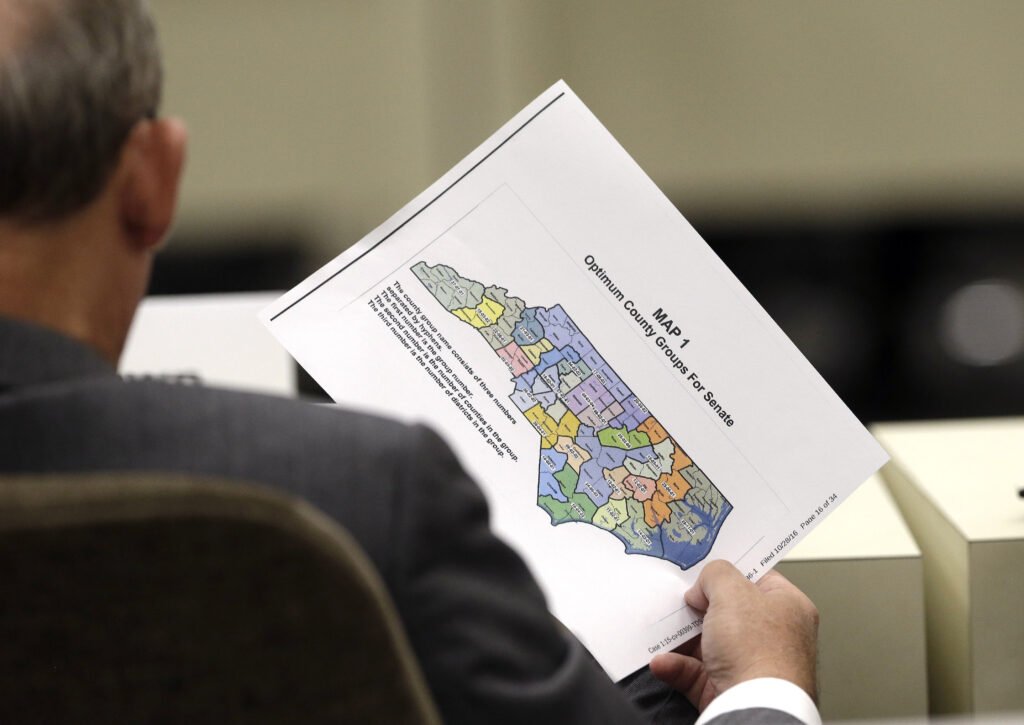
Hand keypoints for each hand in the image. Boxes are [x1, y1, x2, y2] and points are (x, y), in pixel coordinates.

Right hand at [649, 560, 817, 711]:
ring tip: (665, 628)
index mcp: (787, 607)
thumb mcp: (732, 592)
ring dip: (681, 637)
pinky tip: (664, 660)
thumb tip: (702, 587)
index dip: (730, 570)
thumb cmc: (760, 653)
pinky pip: (695, 670)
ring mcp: (750, 664)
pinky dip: (676, 665)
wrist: (755, 708)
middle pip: (728, 610)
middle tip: (683, 598)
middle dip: (699, 605)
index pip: (757, 578)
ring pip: (707, 642)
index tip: (706, 564)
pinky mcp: (727, 688)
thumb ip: (715, 575)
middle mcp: (772, 636)